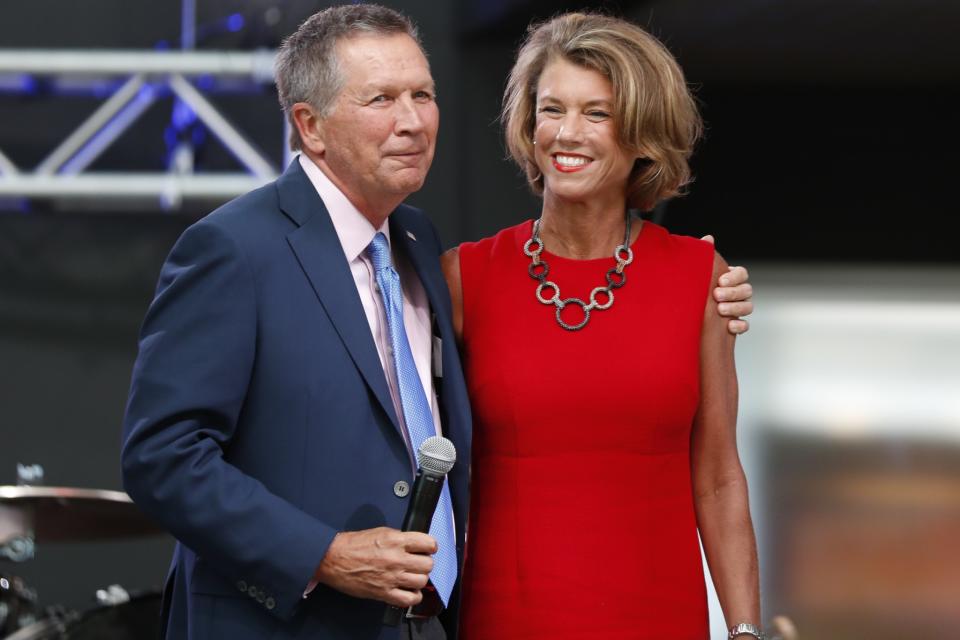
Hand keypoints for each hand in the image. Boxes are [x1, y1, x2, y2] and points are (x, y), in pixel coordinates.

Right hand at [313, 527, 435, 606]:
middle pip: (428, 565)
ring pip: (422, 582)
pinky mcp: (384, 593)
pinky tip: (409, 591)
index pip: (429, 543)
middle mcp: (397, 559)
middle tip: (418, 563)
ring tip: (412, 577)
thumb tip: (414, 544)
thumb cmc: (353, 544)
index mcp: (396, 540)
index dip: (430, 547)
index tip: (427, 549)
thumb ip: (400, 538)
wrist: (333, 559)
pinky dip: (413, 597)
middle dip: (425, 563)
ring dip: (419, 580)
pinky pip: (409, 599)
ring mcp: (392, 577)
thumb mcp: (380, 532)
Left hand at [701, 235, 752, 334]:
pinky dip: (740, 326)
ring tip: (720, 309)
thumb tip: (708, 238)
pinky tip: (729, 326)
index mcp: (732, 278)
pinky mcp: (736, 324)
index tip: (721, 280)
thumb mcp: (700, 272)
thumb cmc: (696, 288)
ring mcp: (739, 308)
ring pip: (748, 307)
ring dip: (736, 308)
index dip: (734, 277)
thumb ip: (705, 256)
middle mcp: (739, 292)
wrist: (688, 313)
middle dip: (733, 293)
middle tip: (717, 295)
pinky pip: (745, 325)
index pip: (742, 273)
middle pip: (747, 290)